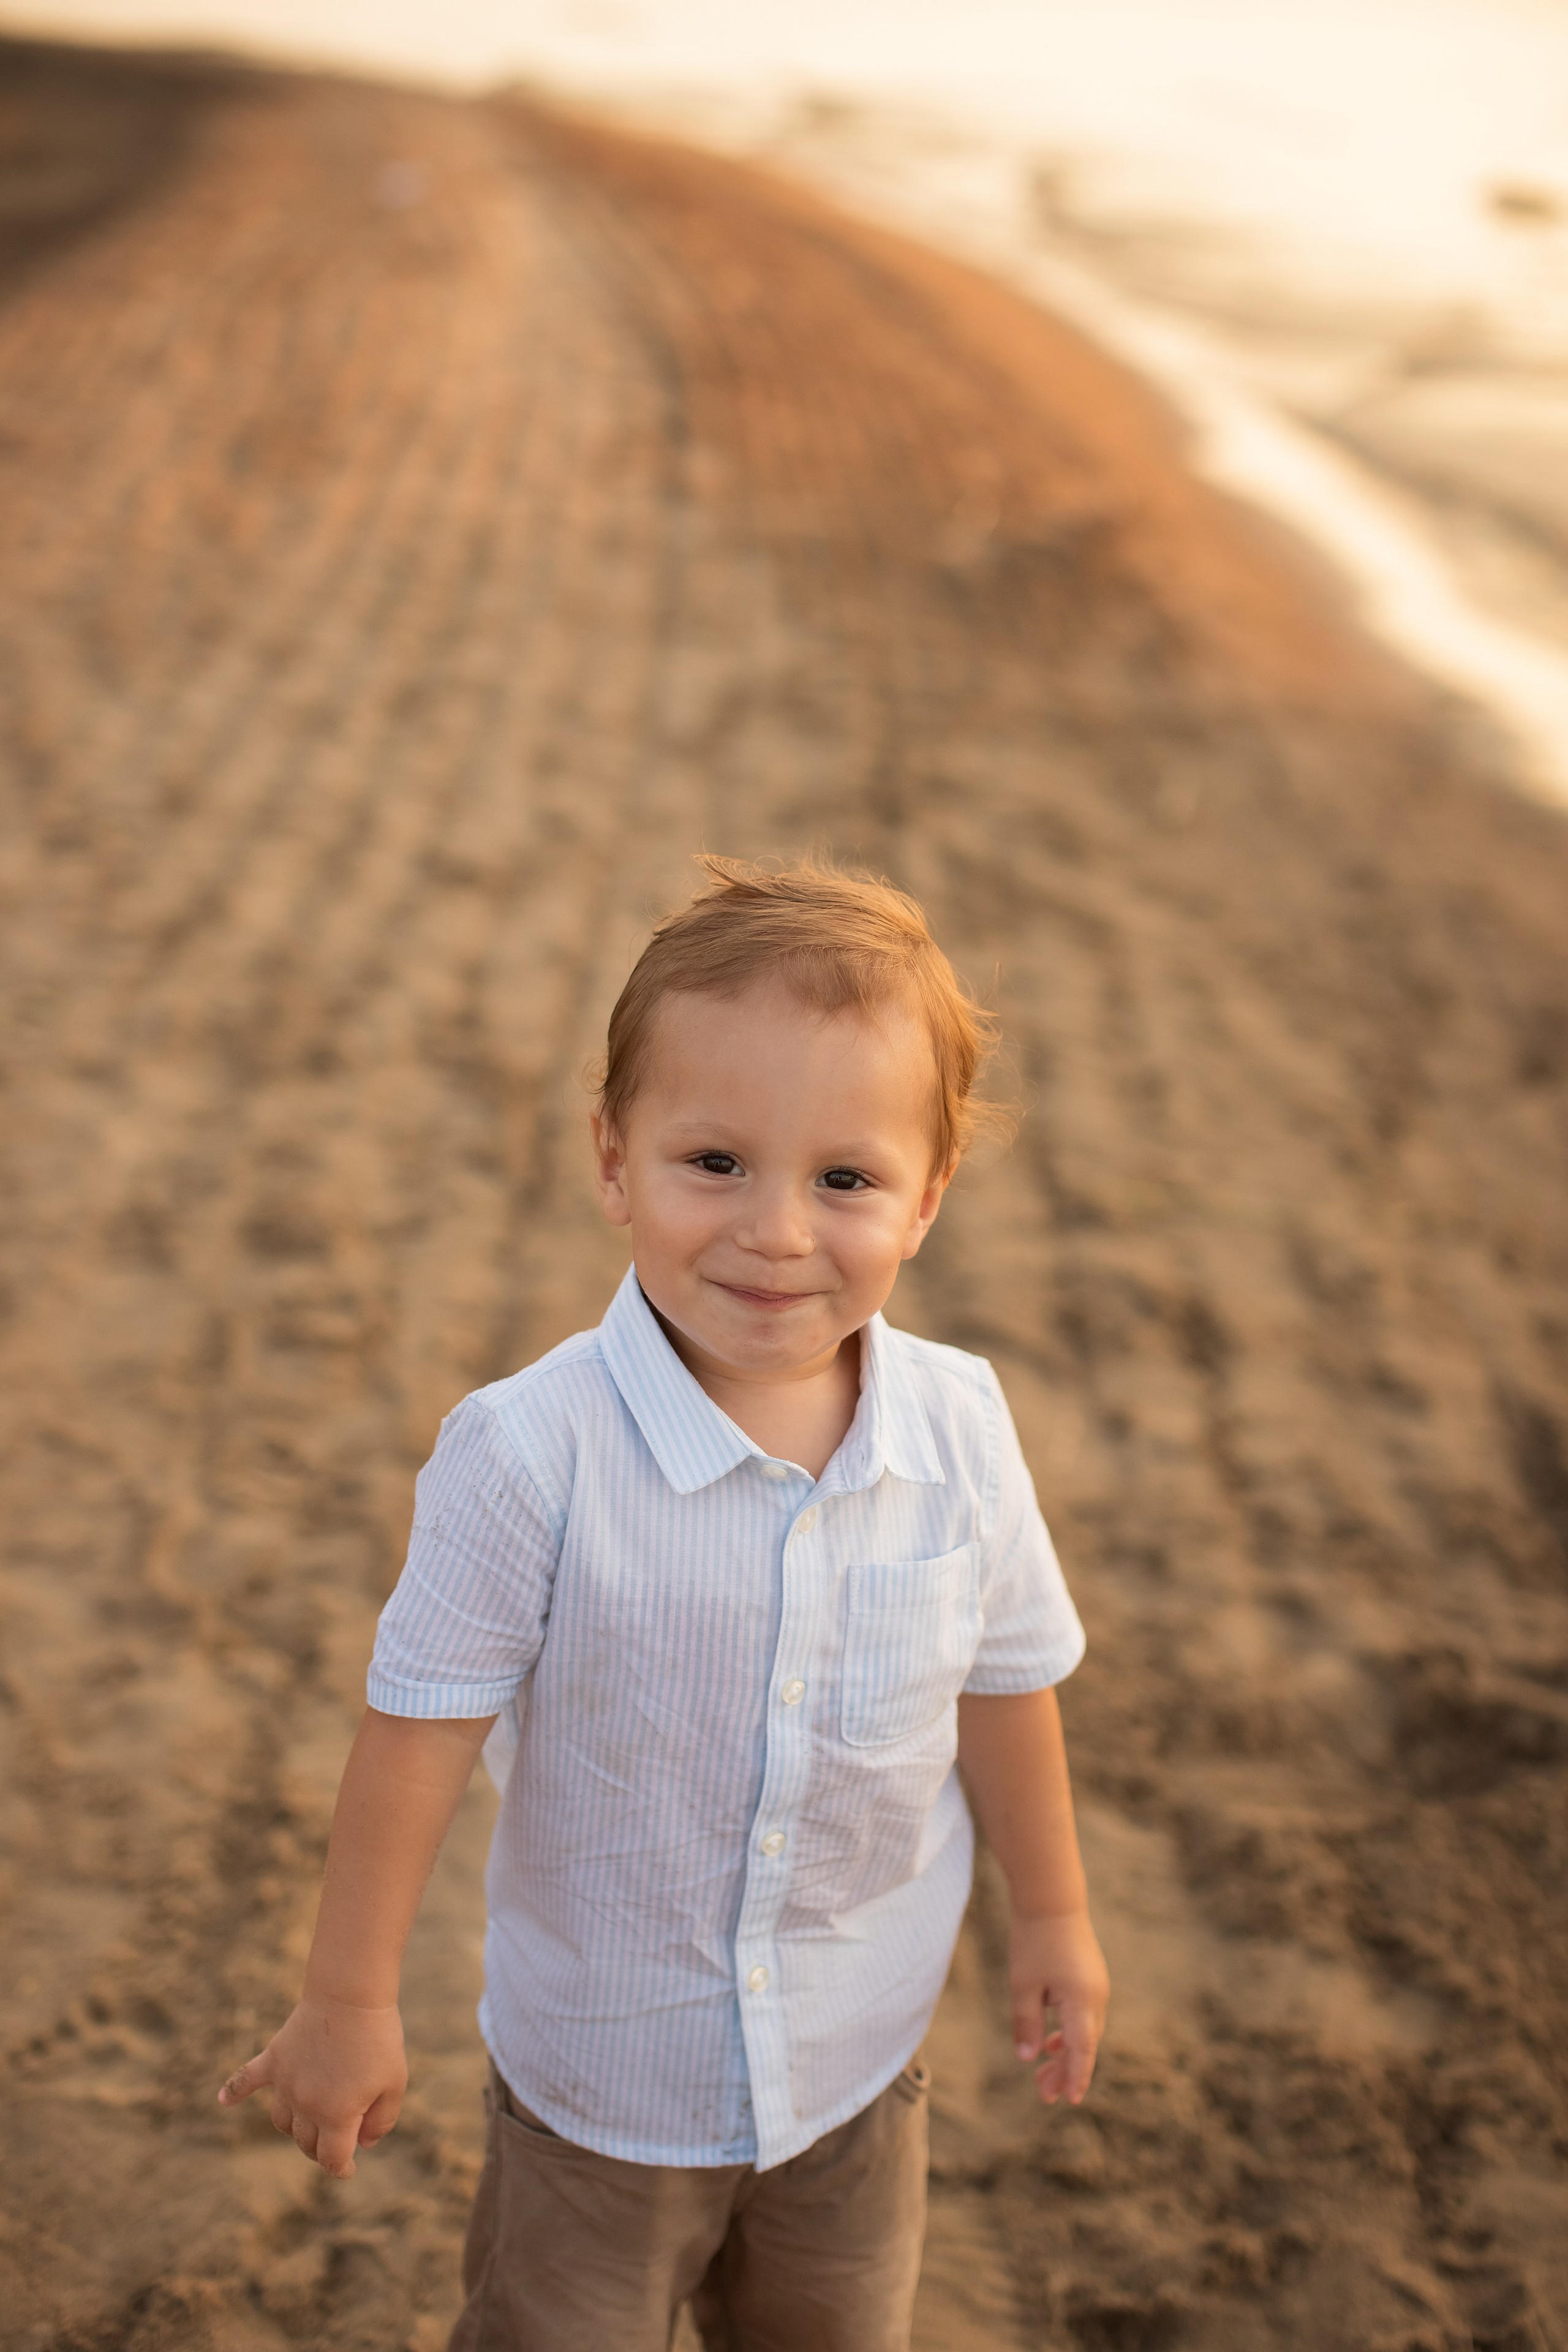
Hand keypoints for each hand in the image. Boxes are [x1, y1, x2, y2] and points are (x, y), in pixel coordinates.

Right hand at [217, 1993, 407, 2177]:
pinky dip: (233, 2091)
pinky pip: (246, 2079)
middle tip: (339, 2135)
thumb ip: (382, 2121)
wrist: (351, 1994)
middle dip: (322, 2147)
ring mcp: (285, 2082)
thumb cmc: (378, 2038)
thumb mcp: (395, 2083)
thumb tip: (363, 2144)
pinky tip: (222, 2100)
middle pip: (306, 2142)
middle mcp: (306, 2104)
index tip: (348, 2168)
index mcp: (336, 2115)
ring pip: (282, 2121)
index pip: (332, 2159)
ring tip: (311, 2118)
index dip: (341, 2168)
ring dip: (295, 2126)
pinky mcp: (274, 2058)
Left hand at [1009, 1906, 1107, 2105]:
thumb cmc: (1035, 1940)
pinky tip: (1050, 2041)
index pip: (1082, 2051)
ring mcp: (1096, 1986)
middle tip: (1043, 2094)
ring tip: (1043, 2075)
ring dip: (1065, 2054)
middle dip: (1065, 2071)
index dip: (1075, 2077)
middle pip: (1084, 2045)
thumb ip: (1026, 2024)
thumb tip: (1028, 2058)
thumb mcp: (1023, 1985)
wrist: (1052, 1899)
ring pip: (1084, 2032)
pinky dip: (1068, 2033)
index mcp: (1082, 2001)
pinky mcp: (1090, 1978)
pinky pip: (1083, 2015)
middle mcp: (1096, 1997)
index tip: (1069, 2100)